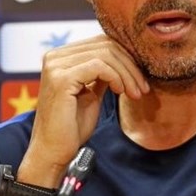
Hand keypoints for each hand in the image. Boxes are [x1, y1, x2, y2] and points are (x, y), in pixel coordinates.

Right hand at [17, 35, 148, 183]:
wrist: (54, 151)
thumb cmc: (72, 126)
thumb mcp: (91, 93)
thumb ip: (102, 74)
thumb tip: (124, 60)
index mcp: (60, 57)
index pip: (101, 43)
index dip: (126, 58)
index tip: (140, 80)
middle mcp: (55, 57)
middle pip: (105, 45)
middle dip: (130, 66)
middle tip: (142, 88)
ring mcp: (56, 66)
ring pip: (105, 54)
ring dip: (127, 74)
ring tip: (135, 93)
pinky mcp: (61, 78)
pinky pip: (99, 66)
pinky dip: (116, 77)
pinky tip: (121, 92)